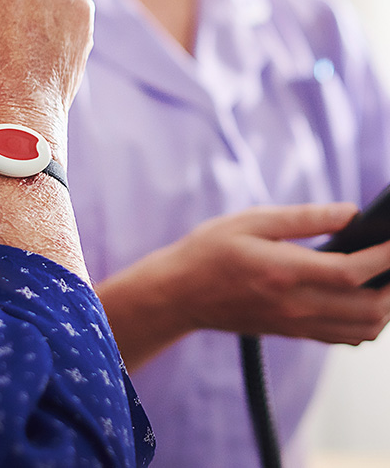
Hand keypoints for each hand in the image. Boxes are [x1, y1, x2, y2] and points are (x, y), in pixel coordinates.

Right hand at [98, 203, 389, 369]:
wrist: (181, 292)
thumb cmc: (210, 250)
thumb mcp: (251, 221)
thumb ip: (303, 218)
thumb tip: (350, 212)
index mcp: (283, 272)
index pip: (350, 272)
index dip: (384, 256)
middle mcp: (294, 305)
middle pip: (367, 309)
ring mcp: (295, 325)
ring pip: (362, 329)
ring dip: (384, 307)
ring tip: (383, 277)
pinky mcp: (293, 333)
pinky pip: (344, 337)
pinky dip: (366, 322)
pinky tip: (362, 298)